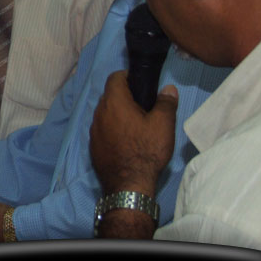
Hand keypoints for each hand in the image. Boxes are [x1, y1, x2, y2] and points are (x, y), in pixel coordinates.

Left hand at [90, 71, 178, 196]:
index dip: (127, 76)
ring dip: (117, 113)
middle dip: (124, 96)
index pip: (115, 77)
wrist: (129, 184)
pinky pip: (101, 129)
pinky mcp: (92, 145)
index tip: (140, 84)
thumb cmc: (147, 150)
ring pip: (104, 113)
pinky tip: (125, 140)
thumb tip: (168, 89)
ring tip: (135, 124)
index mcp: (114, 102)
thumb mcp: (163, 125)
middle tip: (142, 106)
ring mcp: (93, 130)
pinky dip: (111, 129)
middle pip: (109, 95)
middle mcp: (99, 113)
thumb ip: (166, 103)